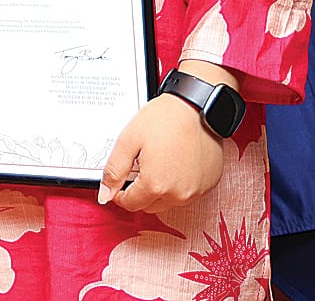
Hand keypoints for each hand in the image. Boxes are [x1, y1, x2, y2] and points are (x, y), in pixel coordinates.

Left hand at [98, 95, 223, 211]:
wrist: (197, 107)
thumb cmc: (164, 120)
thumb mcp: (128, 141)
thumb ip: (114, 171)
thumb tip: (105, 195)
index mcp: (156, 185)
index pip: (131, 204)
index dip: (119, 194)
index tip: (119, 183)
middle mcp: (179, 194)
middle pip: (150, 206)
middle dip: (139, 192)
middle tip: (138, 168)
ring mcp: (197, 191)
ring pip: (169, 202)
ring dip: (159, 190)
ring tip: (157, 163)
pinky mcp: (209, 184)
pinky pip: (188, 194)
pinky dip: (178, 185)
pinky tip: (174, 164)